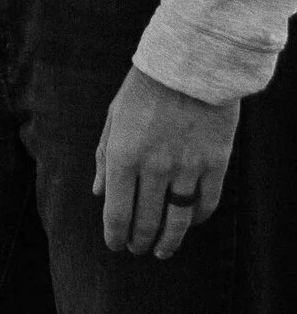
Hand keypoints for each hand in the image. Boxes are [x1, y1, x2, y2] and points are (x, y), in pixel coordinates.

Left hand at [92, 64, 238, 258]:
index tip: (115, 246)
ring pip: (178, 220)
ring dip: (169, 241)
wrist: (192, 63)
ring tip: (163, 251)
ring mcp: (187, 167)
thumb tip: (98, 193)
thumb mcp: (113, 118)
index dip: (115, 236)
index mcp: (123, 157)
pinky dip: (198, 218)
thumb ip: (103, 158)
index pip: (117, 213)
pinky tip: (191, 222)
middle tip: (138, 250)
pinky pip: (207, 202)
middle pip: (146, 222)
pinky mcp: (216, 163)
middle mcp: (154, 168)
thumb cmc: (146, 87)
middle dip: (140, 241)